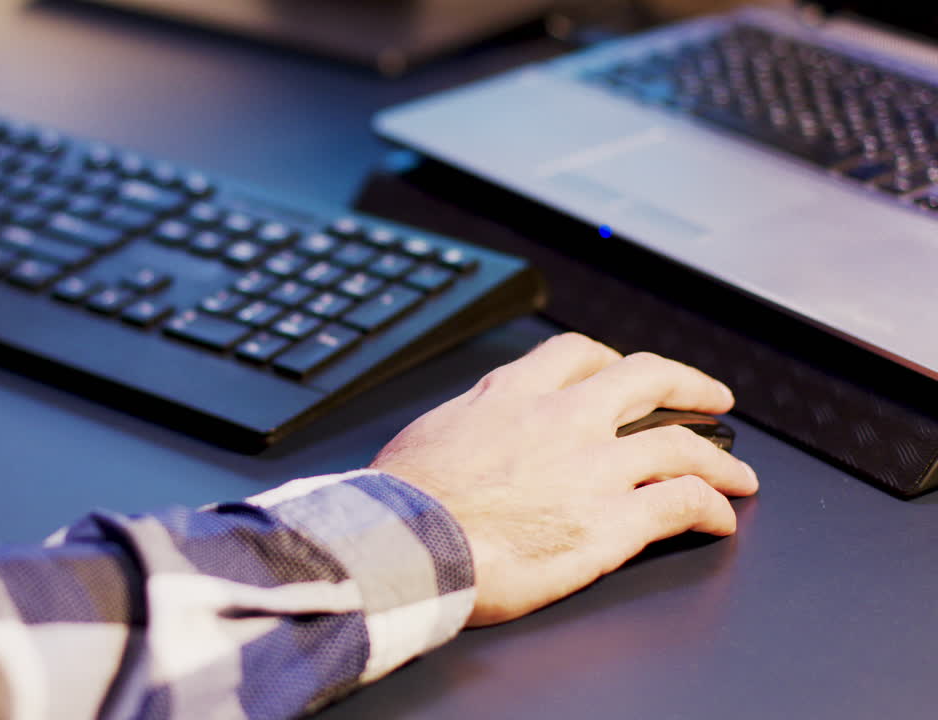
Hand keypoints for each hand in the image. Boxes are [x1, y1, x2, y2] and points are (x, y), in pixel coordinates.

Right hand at [371, 333, 758, 627]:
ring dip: (720, 461)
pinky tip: (720, 520)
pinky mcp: (612, 522)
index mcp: (513, 395)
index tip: (621, 371)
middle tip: (712, 396)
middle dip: (689, 384)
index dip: (610, 360)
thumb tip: (469, 430)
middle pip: (647, 380)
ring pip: (683, 445)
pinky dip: (712, 508)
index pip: (576, 354)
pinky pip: (684, 503)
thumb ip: (469, 421)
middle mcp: (563, 419)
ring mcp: (594, 468)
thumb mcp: (429, 433)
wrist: (406, 542)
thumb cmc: (404, 501)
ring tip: (738, 476)